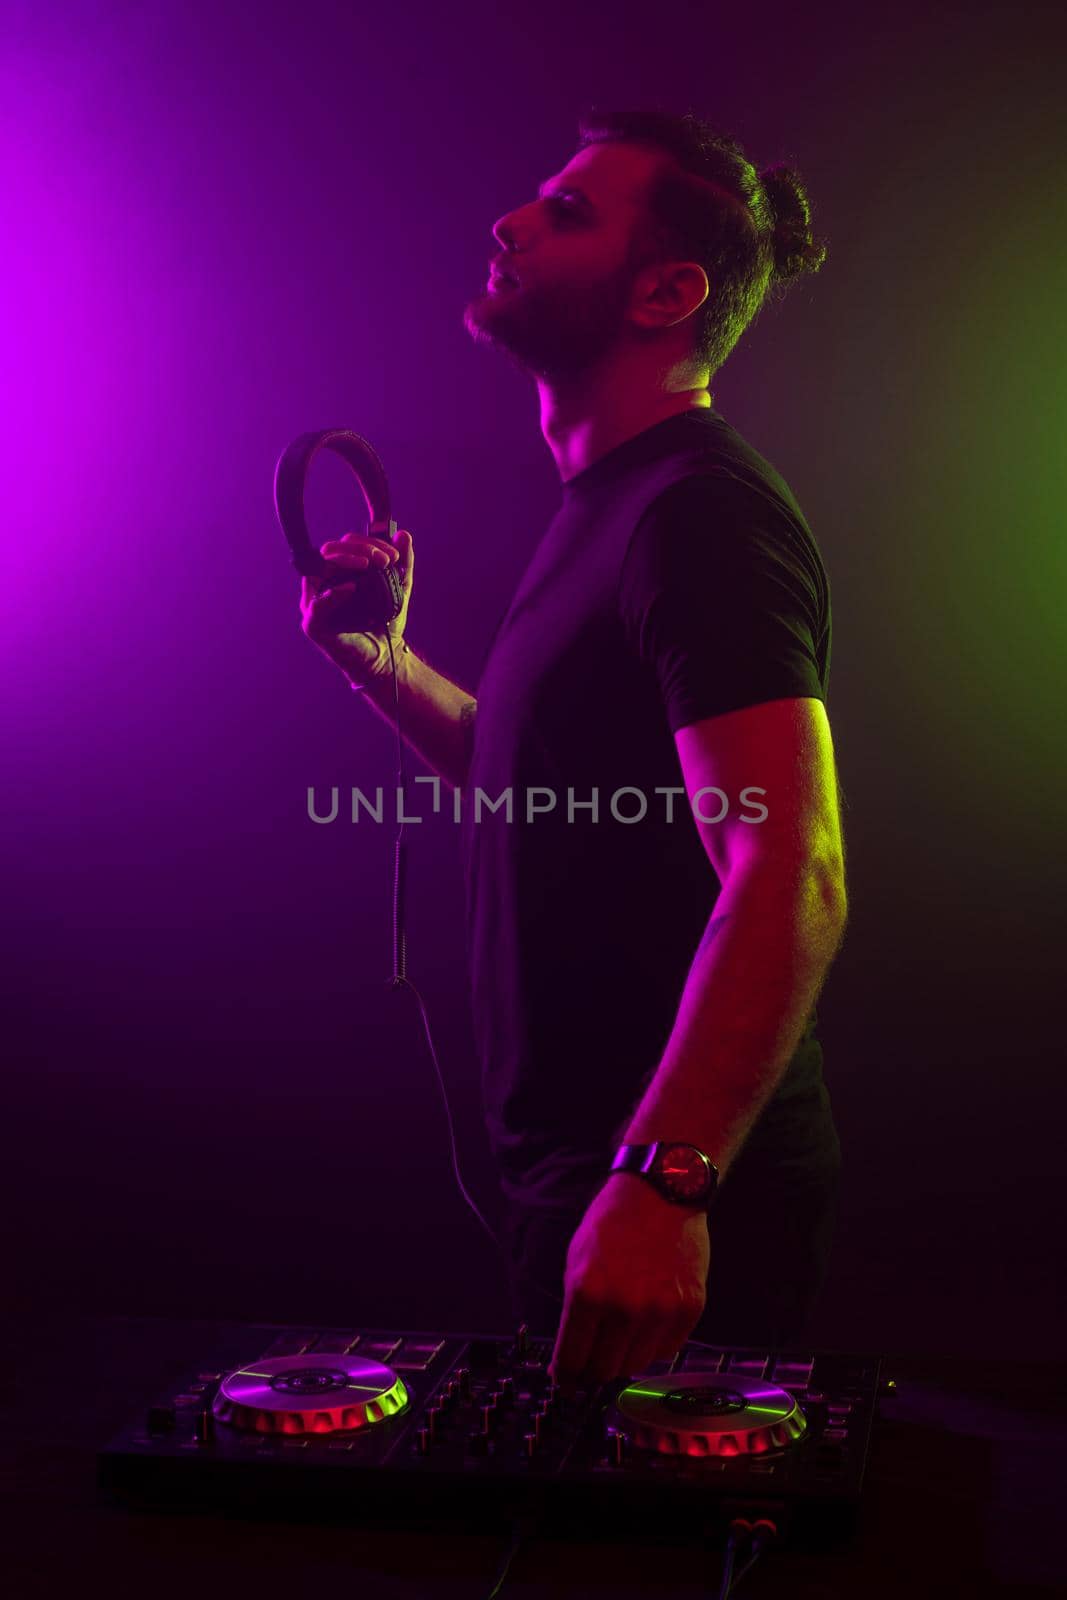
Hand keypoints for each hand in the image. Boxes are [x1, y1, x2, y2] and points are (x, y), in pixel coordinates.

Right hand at [300, 527, 413, 686]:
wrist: (385, 658)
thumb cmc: (386, 623)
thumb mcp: (400, 589)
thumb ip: (404, 563)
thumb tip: (404, 534)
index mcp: (338, 573)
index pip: (344, 545)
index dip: (368, 542)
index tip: (393, 555)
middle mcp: (322, 584)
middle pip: (330, 551)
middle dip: (358, 548)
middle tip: (384, 560)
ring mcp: (315, 603)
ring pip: (319, 569)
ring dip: (345, 561)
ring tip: (369, 565)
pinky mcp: (313, 624)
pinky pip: (316, 605)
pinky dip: (332, 595)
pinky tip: (351, 588)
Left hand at [548, 1174, 708, 1394]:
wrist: (662, 1192)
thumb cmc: (613, 1224)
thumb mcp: (576, 1260)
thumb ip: (572, 1312)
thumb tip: (569, 1359)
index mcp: (587, 1292)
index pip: (571, 1360)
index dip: (563, 1375)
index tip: (563, 1380)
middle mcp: (624, 1307)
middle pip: (603, 1370)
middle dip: (592, 1369)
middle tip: (592, 1357)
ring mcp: (660, 1311)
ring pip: (635, 1365)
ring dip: (624, 1357)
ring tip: (622, 1332)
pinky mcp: (689, 1310)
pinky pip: (666, 1351)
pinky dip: (653, 1345)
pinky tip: (648, 1322)